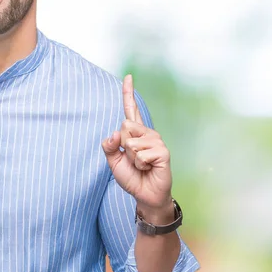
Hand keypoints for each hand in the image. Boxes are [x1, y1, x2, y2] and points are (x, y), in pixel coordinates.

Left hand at [102, 74, 172, 212]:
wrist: (145, 195)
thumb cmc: (131, 177)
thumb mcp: (113, 161)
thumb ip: (109, 146)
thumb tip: (114, 133)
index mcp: (135, 132)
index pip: (131, 109)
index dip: (128, 92)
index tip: (128, 76)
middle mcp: (147, 132)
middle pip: (124, 126)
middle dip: (123, 146)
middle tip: (133, 160)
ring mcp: (156, 140)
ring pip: (131, 142)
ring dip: (131, 158)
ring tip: (141, 165)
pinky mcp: (162, 151)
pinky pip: (140, 153)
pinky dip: (140, 164)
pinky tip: (148, 168)